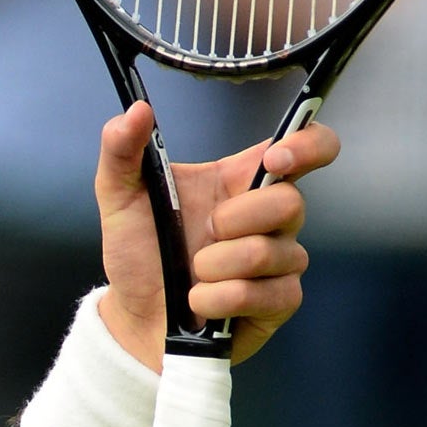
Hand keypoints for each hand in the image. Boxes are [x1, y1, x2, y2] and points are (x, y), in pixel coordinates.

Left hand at [94, 102, 339, 368]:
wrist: (135, 315)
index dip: (307, 146)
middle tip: (202, 232)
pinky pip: (263, 294)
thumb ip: (122, 151)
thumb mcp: (119, 197)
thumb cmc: (137, 252)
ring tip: (192, 273)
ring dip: (215, 266)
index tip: (275, 160)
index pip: (306, 147)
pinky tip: (199, 301)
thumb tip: (136, 110)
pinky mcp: (281, 301)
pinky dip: (219, 299)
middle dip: (236, 220)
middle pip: (292, 202)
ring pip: (270, 252)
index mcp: (239, 181)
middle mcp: (269, 217)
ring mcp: (281, 260)